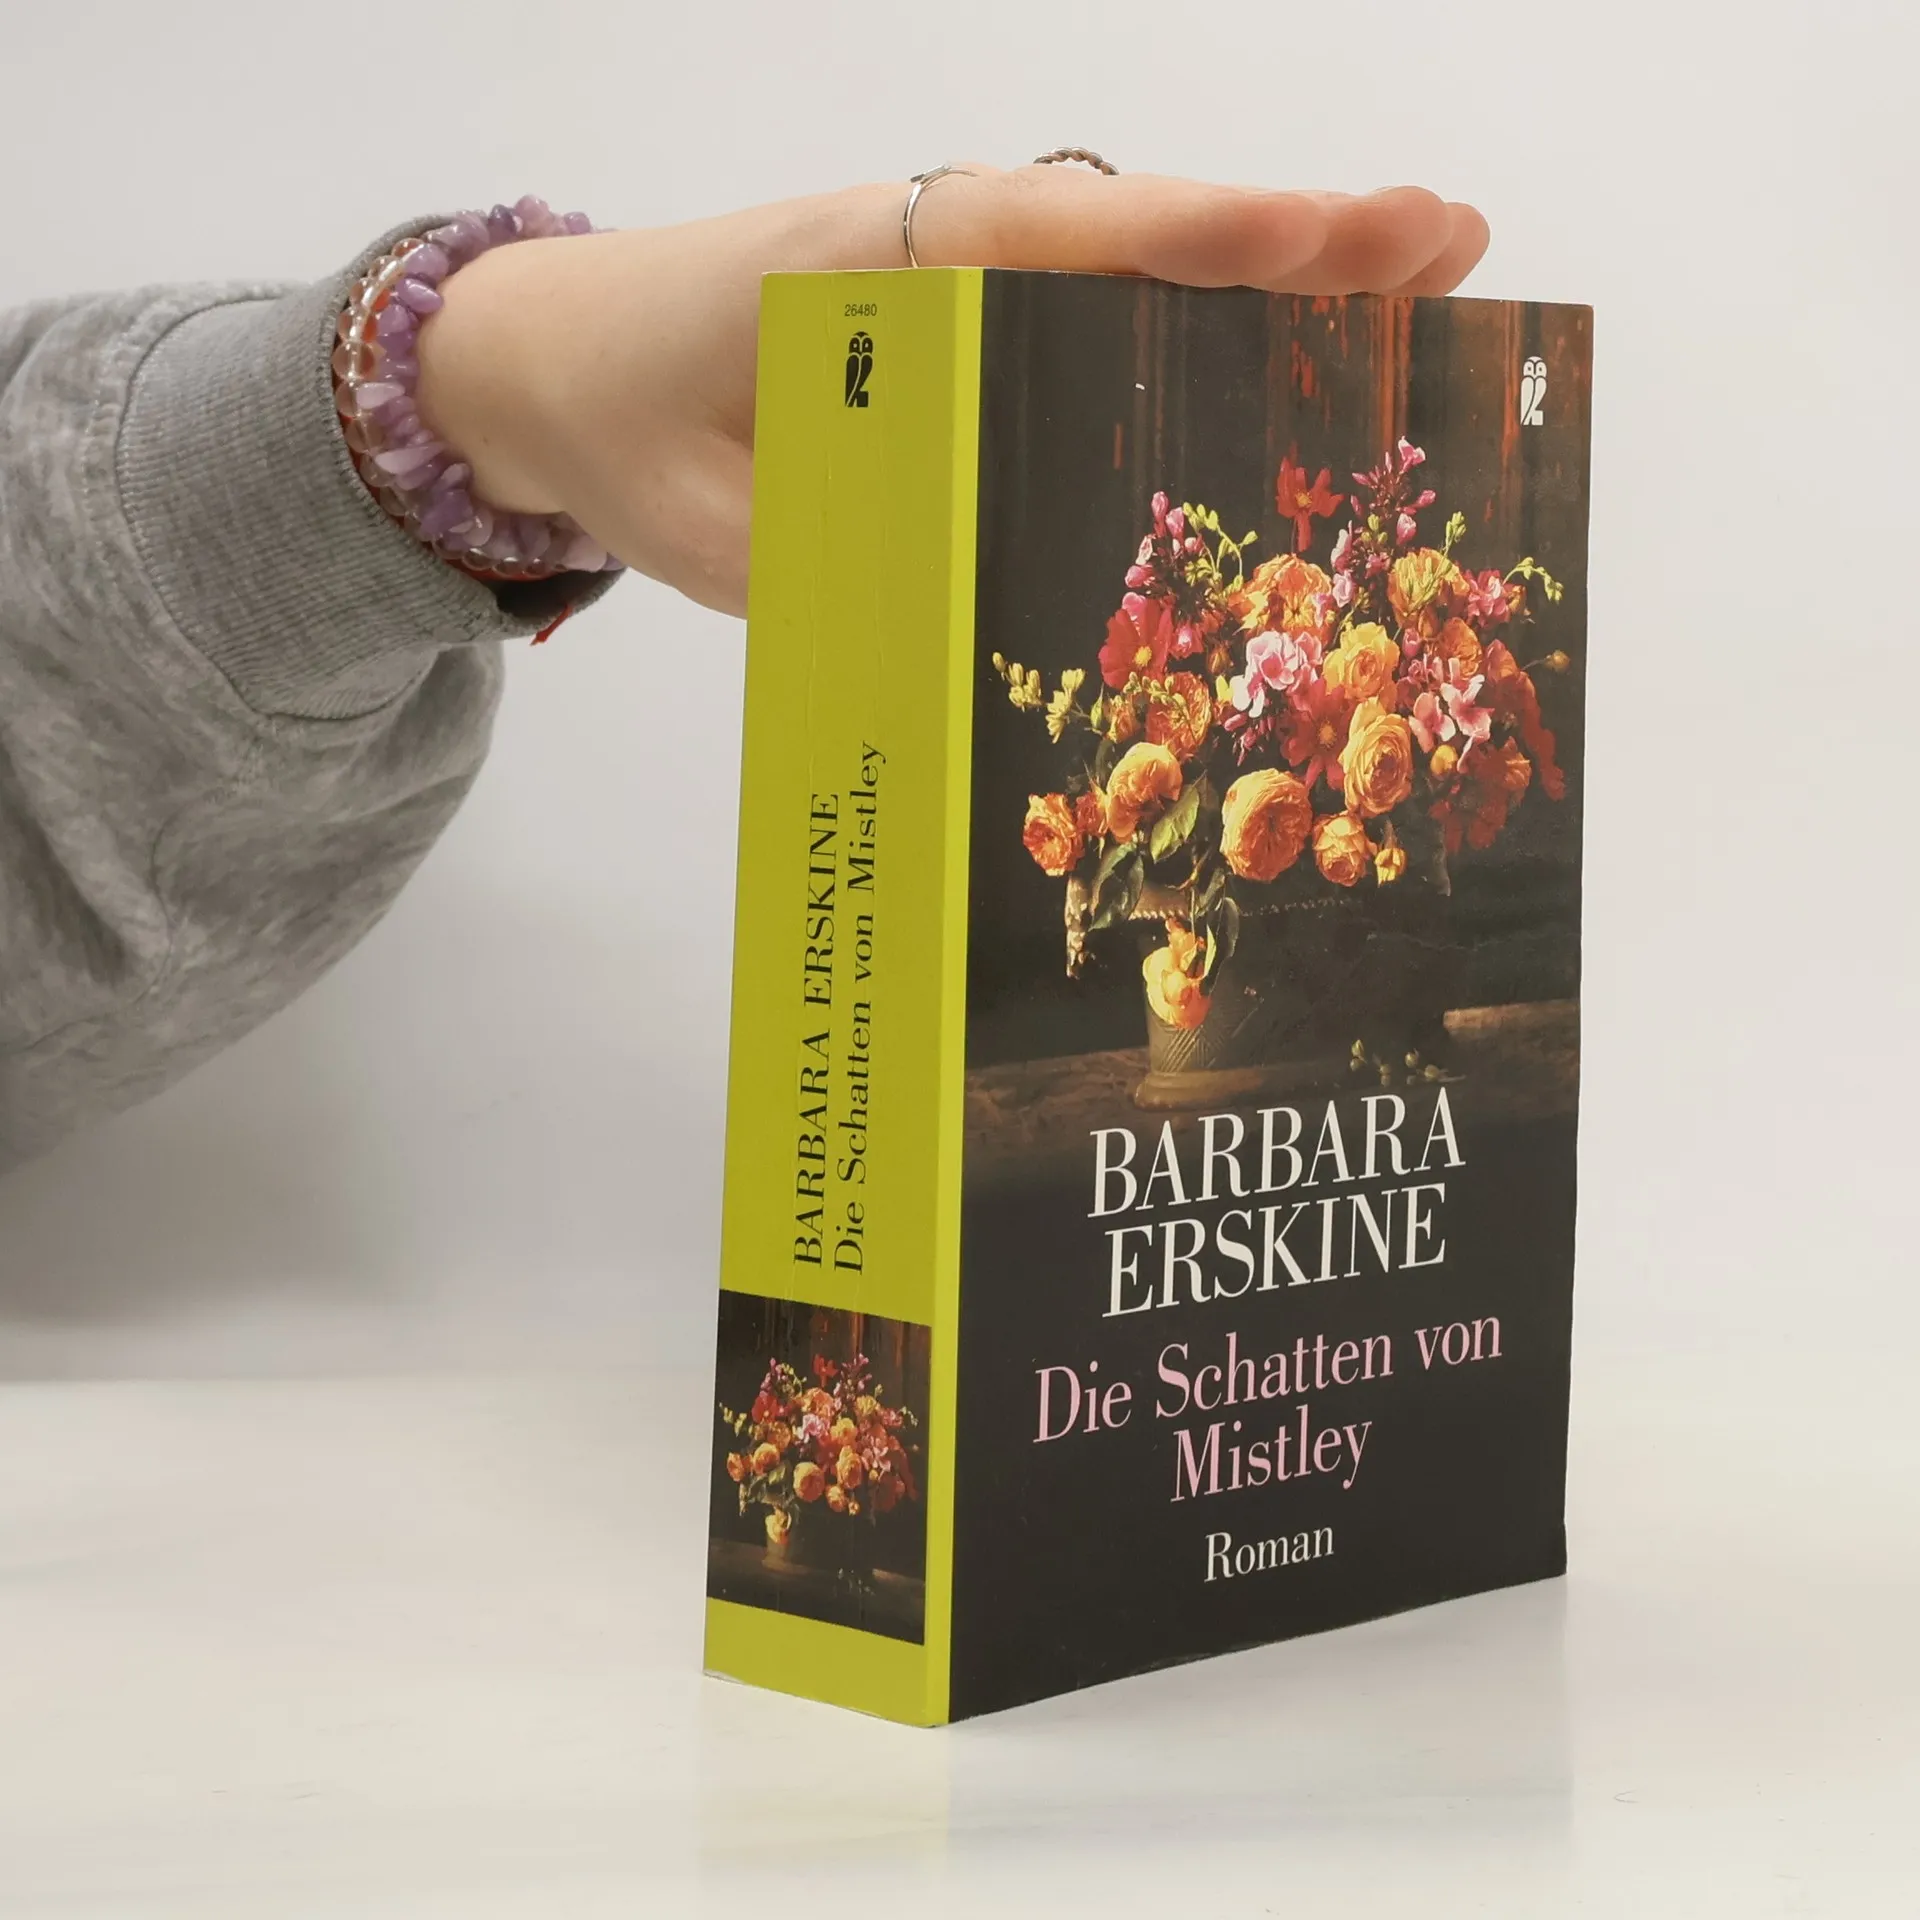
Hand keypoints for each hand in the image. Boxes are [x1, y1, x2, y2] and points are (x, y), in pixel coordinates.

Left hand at [415, 169, 1489, 615]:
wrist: (547, 373)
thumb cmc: (623, 425)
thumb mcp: (718, 520)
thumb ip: (840, 563)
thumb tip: (975, 633)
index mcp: (881, 270)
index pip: (1072, 243)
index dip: (1217, 243)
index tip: (1351, 233)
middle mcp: (936, 254)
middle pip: (1138, 238)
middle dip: (1296, 244)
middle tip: (1454, 248)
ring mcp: (953, 287)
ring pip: (1127, 273)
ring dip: (1263, 286)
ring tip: (1413, 293)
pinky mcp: (953, 332)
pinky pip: (1082, 321)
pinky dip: (1182, 331)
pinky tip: (1266, 374)